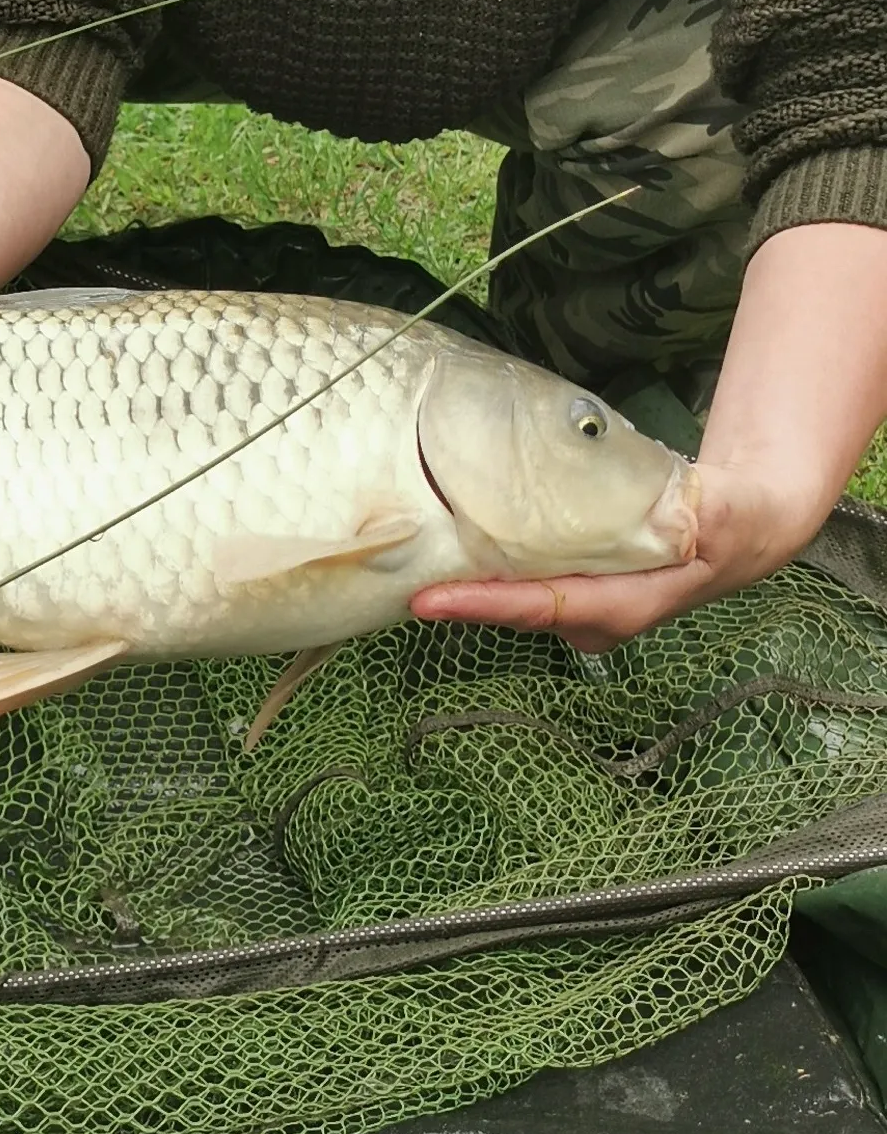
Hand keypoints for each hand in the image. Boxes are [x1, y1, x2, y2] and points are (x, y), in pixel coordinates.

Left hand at [408, 461, 811, 653]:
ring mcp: (576, 606)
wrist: (741, 530)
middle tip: (391, 570)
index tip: (427, 601)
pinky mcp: (567, 585)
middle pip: (509, 608)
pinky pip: (514, 580)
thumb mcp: (729, 516)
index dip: (483, 606)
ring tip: (399, 557)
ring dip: (459, 582)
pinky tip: (439, 542)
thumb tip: (682, 518)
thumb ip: (707, 518)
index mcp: (623, 605)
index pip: (541, 608)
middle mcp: (590, 617)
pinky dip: (480, 565)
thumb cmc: (734, 522)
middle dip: (454, 595)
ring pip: (507, 598)